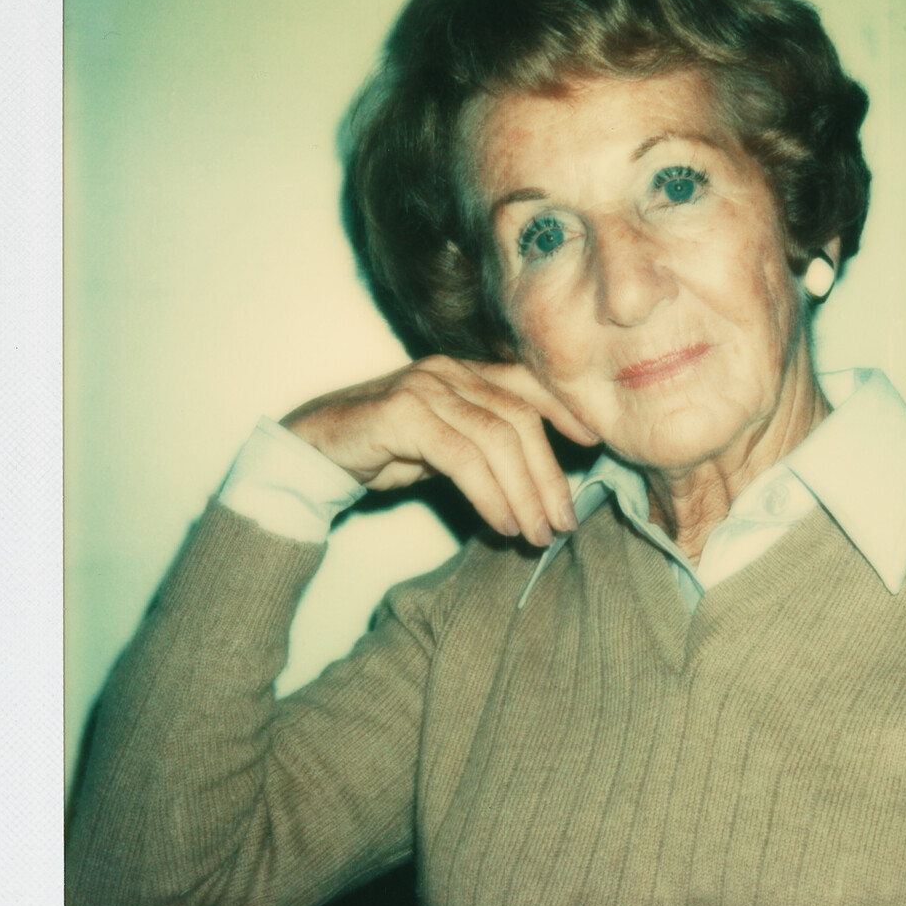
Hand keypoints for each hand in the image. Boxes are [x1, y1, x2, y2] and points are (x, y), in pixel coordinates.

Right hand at [281, 357, 599, 545]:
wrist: (310, 451)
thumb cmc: (380, 450)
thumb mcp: (442, 445)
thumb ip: (484, 448)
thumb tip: (537, 483)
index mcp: (463, 373)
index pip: (528, 383)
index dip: (565, 410)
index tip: (595, 445)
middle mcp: (449, 371)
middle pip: (521, 418)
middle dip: (549, 475)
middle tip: (563, 522)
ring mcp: (425, 387)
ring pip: (498, 438)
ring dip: (525, 492)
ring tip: (536, 533)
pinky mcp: (402, 413)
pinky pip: (462, 456)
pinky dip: (489, 493)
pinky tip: (501, 522)